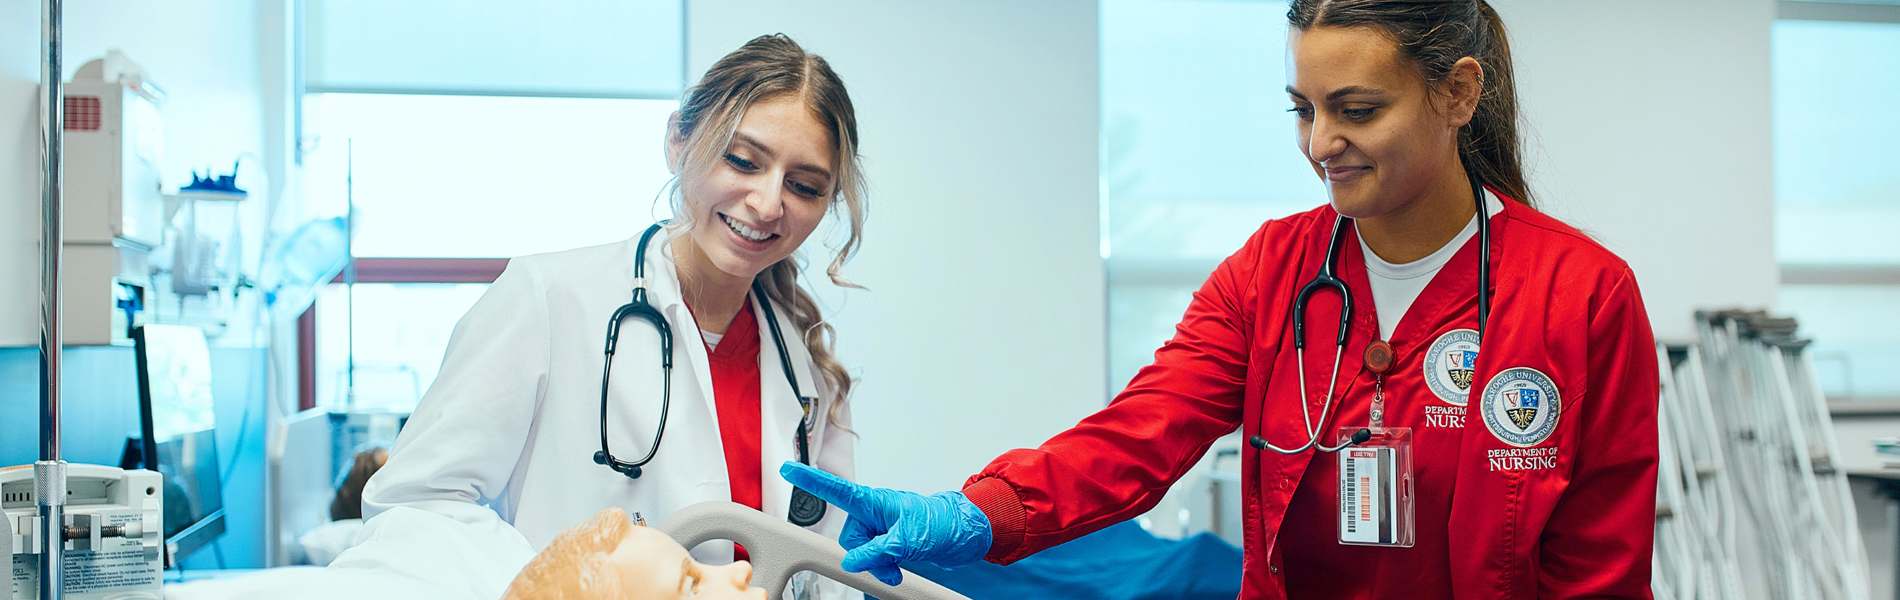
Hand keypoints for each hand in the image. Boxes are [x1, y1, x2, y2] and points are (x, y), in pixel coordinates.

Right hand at [779, 462, 992, 585]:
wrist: (964, 534)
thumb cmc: (941, 523)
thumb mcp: (908, 539)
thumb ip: (877, 550)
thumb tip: (853, 562)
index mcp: (875, 501)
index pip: (836, 490)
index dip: (810, 480)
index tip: (788, 469)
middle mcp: (874, 512)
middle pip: (848, 536)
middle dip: (864, 555)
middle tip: (888, 563)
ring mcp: (880, 526)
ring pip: (860, 551)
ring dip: (875, 564)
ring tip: (897, 567)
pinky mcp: (887, 539)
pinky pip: (872, 557)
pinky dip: (881, 567)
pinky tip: (895, 570)